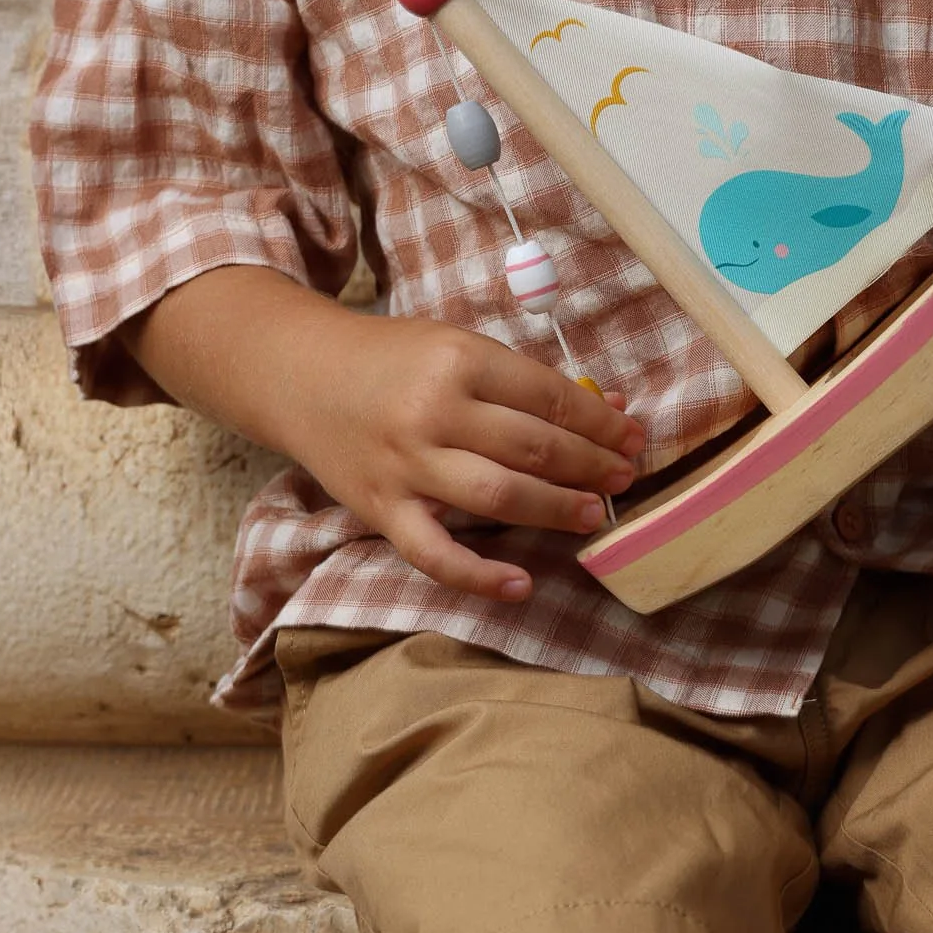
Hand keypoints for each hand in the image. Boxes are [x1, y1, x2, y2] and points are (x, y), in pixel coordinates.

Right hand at [299, 314, 643, 601]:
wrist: (301, 374)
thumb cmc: (392, 358)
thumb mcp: (458, 347)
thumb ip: (525, 381)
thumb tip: (607, 407)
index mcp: (461, 360)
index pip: (550, 398)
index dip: (600, 422)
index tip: (632, 436)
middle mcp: (436, 412)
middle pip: (534, 447)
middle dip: (591, 465)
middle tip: (624, 476)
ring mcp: (408, 465)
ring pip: (500, 496)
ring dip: (556, 508)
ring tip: (592, 514)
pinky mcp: (382, 509)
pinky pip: (434, 554)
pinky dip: (479, 575)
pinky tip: (521, 584)